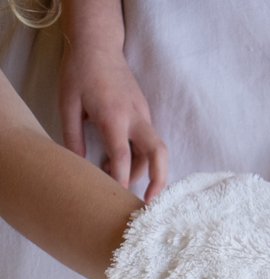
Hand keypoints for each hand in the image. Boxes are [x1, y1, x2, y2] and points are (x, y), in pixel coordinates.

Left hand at [59, 45, 167, 201]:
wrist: (98, 43)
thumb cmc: (80, 72)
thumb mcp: (68, 105)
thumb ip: (73, 138)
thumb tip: (80, 168)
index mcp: (113, 116)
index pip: (123, 157)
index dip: (122, 180)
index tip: (119, 198)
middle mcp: (135, 117)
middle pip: (159, 154)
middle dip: (159, 181)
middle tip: (150, 203)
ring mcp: (144, 114)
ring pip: (154, 152)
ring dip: (144, 171)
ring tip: (118, 178)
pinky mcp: (145, 113)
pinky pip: (148, 142)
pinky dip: (140, 158)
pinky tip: (120, 161)